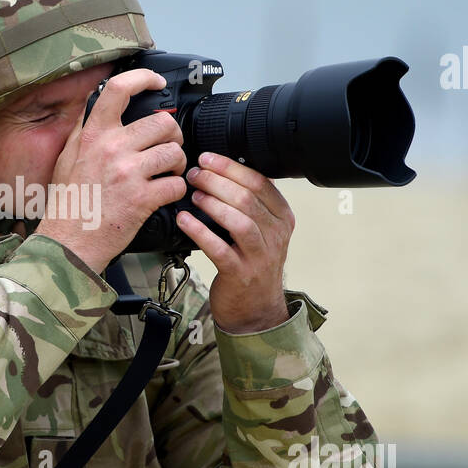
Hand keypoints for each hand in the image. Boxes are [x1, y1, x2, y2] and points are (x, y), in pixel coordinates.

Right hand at [35, 69, 187, 272]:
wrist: (68, 242)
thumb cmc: (68, 203)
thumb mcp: (68, 157)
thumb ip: (85, 129)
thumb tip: (97, 104)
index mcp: (93, 135)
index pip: (119, 89)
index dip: (144, 78)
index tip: (156, 81)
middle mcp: (112, 149)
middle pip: (162, 122)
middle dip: (172, 135)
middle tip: (167, 146)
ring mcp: (128, 173)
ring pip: (175, 152)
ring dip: (177, 164)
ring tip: (167, 172)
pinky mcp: (142, 199)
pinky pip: (176, 185)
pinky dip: (176, 191)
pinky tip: (164, 194)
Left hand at [175, 152, 293, 332]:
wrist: (255, 309)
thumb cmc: (252, 264)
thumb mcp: (261, 230)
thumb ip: (248, 204)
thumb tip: (218, 172)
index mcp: (282, 218)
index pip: (260, 183)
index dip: (231, 167)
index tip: (207, 159)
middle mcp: (275, 235)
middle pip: (248, 198)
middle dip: (217, 181)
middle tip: (195, 174)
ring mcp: (259, 256)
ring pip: (239, 221)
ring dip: (212, 203)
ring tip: (193, 194)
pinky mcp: (240, 274)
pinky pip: (220, 248)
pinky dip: (200, 231)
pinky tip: (185, 220)